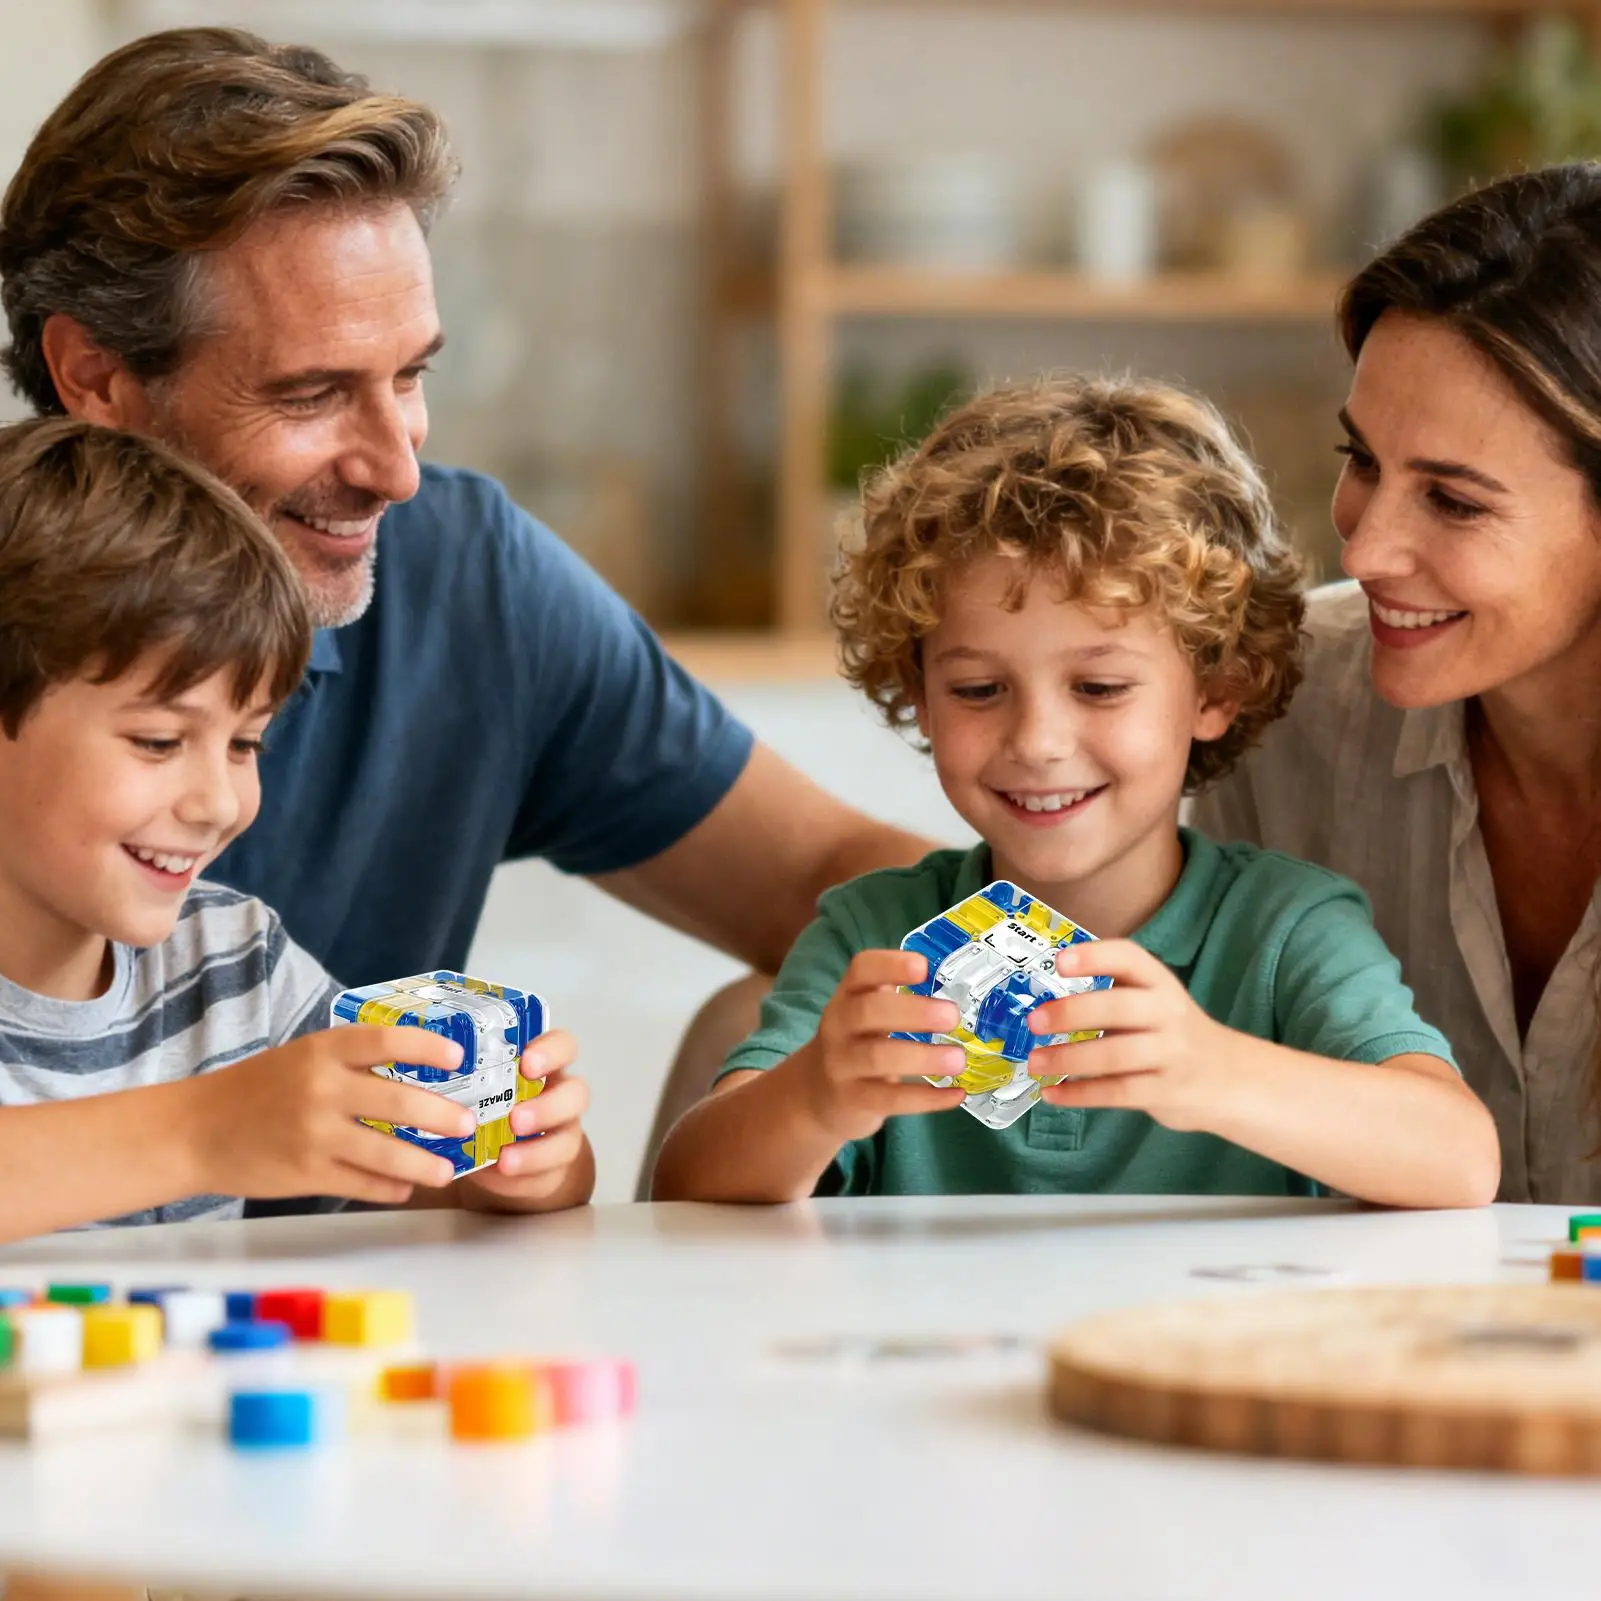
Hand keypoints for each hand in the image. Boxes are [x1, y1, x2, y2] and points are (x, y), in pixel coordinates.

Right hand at [184, 1026, 475, 1204]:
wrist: (195, 1131)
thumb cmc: (258, 1088)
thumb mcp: (304, 1057)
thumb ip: (353, 1062)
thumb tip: (419, 1071)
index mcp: (323, 1050)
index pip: (388, 1041)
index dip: (428, 1048)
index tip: (458, 1057)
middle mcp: (322, 1089)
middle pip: (400, 1102)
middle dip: (443, 1116)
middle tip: (468, 1123)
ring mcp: (314, 1134)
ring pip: (388, 1153)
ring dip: (426, 1163)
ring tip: (448, 1169)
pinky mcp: (307, 1174)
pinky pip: (362, 1183)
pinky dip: (389, 1186)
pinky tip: (406, 1186)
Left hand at [458, 1030, 593, 1211]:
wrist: (501, 1151)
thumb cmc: (486, 1105)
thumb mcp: (480, 1082)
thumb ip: (466, 1074)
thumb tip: (421, 1067)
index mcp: (544, 1065)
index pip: (563, 1046)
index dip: (551, 1052)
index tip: (527, 1063)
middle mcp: (560, 1095)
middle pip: (577, 1093)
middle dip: (548, 1106)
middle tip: (516, 1119)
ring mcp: (563, 1132)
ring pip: (570, 1138)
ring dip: (538, 1150)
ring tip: (506, 1160)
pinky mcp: (555, 1168)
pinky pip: (549, 1174)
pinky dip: (523, 1177)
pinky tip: (499, 1176)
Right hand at [785, 950, 967, 1144]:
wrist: (817, 1093)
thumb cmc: (857, 1042)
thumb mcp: (867, 1013)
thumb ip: (901, 999)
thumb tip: (966, 992)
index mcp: (848, 995)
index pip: (861, 969)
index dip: (891, 965)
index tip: (923, 967)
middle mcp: (839, 1024)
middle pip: (868, 1011)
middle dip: (913, 1012)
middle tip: (952, 1016)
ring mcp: (842, 1064)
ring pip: (878, 1057)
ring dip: (922, 1058)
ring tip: (958, 1060)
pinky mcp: (853, 1099)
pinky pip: (890, 1099)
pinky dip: (926, 1098)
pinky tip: (956, 1094)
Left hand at [1024, 941, 1229, 1131]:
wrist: (1228, 1075)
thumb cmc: (1170, 1031)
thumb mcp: (1152, 1001)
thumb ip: (1111, 996)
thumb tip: (1045, 1006)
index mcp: (1160, 983)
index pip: (1130, 959)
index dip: (1095, 957)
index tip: (1059, 962)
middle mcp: (1169, 1012)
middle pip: (1118, 1008)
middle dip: (1072, 1013)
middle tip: (1034, 1021)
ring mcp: (1171, 1053)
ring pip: (1115, 1055)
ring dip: (1069, 1059)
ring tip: (1035, 1062)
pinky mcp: (1166, 1091)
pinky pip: (1118, 1092)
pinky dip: (1080, 1095)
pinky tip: (1052, 1093)